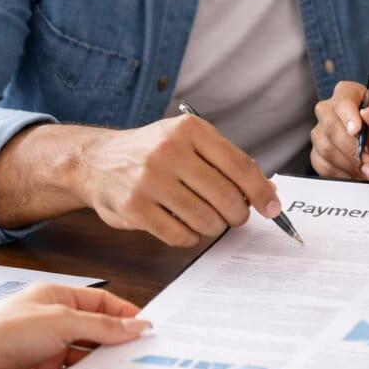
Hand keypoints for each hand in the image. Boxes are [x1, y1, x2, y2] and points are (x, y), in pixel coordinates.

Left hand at [0, 283, 149, 368]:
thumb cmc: (2, 333)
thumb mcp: (61, 321)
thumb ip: (101, 326)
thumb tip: (134, 326)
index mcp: (55, 297)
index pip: (99, 303)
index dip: (124, 313)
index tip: (147, 325)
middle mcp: (53, 322)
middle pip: (96, 329)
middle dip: (118, 338)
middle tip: (145, 349)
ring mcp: (48, 351)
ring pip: (87, 355)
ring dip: (105, 360)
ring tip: (130, 366)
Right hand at [82, 116, 282, 244]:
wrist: (96, 161)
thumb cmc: (152, 153)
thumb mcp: (188, 141)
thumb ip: (226, 162)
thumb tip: (269, 192)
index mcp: (189, 130)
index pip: (240, 165)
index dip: (262, 192)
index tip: (273, 208)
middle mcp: (169, 151)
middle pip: (226, 197)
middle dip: (238, 214)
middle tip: (235, 217)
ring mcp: (149, 180)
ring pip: (206, 220)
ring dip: (214, 227)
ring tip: (206, 220)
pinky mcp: (135, 208)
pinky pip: (180, 236)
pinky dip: (190, 237)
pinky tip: (185, 226)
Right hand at [310, 80, 368, 182]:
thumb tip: (368, 113)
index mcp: (351, 94)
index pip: (342, 100)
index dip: (348, 116)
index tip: (358, 131)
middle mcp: (332, 110)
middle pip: (330, 126)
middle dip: (352, 148)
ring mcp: (322, 132)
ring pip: (326, 148)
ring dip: (350, 164)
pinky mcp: (319, 154)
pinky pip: (323, 165)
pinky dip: (343, 173)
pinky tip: (358, 173)